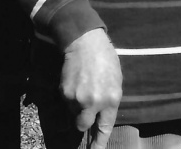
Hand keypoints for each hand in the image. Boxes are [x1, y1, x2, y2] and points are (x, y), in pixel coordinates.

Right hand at [60, 28, 121, 148]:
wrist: (85, 42)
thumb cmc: (105, 59)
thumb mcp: (116, 80)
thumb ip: (109, 101)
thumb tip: (101, 117)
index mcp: (112, 99)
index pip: (105, 128)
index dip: (99, 143)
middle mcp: (95, 102)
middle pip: (83, 126)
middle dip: (82, 122)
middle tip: (84, 110)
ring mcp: (78, 98)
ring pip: (73, 113)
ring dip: (76, 106)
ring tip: (83, 86)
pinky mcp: (64, 93)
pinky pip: (66, 103)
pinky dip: (69, 96)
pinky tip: (75, 82)